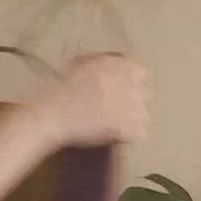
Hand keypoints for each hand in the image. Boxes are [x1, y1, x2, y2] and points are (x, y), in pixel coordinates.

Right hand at [32, 54, 149, 145]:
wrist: (53, 113)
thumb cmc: (61, 87)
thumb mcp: (83, 65)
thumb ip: (104, 64)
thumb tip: (116, 65)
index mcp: (123, 67)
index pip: (142, 73)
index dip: (133, 81)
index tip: (123, 87)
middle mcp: (134, 87)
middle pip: (146, 94)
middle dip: (134, 99)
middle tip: (116, 106)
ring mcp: (135, 110)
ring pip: (144, 115)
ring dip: (133, 119)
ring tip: (114, 122)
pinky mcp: (131, 130)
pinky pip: (140, 134)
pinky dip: (129, 135)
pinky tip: (114, 135)